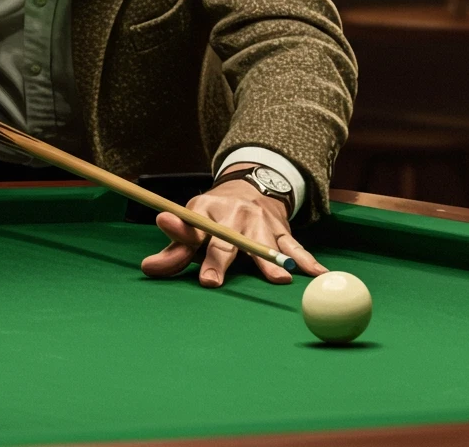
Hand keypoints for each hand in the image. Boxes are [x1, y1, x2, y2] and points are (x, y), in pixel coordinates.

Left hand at [140, 168, 327, 287]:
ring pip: (262, 242)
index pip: (189, 225)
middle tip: (211, 281)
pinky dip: (308, 261)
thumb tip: (148, 268)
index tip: (165, 228)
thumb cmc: (215, 217)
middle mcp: (231, 216)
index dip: (177, 231)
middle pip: (223, 241)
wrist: (249, 187)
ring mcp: (258, 222)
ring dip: (270, 261)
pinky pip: (295, 246)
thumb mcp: (193, 227)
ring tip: (280, 279)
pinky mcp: (280, 229)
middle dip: (217, 261)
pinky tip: (320, 274)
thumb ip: (175, 251)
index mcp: (204, 213)